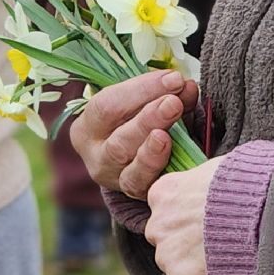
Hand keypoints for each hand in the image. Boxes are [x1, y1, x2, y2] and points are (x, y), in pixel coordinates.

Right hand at [71, 70, 199, 198]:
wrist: (137, 154)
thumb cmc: (137, 118)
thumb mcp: (143, 102)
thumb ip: (164, 93)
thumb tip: (185, 86)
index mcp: (88, 127)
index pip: (107, 106)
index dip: (141, 91)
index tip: (173, 78)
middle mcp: (96, 157)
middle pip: (119, 142)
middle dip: (149, 120)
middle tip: (174, 103)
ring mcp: (116, 181)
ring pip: (131, 172)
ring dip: (153, 152)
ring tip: (168, 135)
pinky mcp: (136, 196)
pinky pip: (148, 189)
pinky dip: (161, 174)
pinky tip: (176, 161)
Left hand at [145, 156, 245, 274]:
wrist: (262, 212)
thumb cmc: (249, 185)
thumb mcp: (225, 168)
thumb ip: (209, 178)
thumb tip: (221, 178)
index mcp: (165, 192)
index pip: (168, 208)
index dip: (192, 217)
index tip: (212, 222)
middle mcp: (158, 224)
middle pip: (171, 240)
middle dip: (193, 245)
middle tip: (227, 245)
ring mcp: (168, 254)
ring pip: (183, 269)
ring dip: (206, 272)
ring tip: (239, 265)